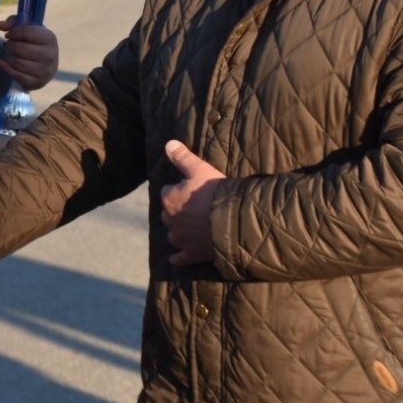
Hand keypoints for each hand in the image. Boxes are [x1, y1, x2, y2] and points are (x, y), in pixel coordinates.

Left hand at [0, 16, 59, 90]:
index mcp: (50, 38)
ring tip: (9, 53)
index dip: (13, 32)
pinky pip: (15, 75)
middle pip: (20, 48)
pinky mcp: (37, 83)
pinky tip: (3, 62)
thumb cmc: (33, 42)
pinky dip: (6, 67)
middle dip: (9, 45)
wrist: (44, 64)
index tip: (9, 34)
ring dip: (8, 56)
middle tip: (8, 45)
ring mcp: (45, 71)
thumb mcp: (27, 28)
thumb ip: (13, 22)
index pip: (26, 32)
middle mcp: (50, 55)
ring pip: (17, 62)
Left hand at [160, 140, 223, 265]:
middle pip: (169, 213)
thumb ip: (182, 157)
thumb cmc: (216, 192)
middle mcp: (170, 220)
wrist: (234, 221)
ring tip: (193, 227)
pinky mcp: (191, 254)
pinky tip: (177, 259)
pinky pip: (179, 258)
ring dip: (179, 231)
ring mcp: (180, 239)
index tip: (194, 189)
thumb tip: (168, 143)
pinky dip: (179, 258)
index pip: (168, 191)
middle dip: (179, 210)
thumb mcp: (199, 169)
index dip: (181, 189)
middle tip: (196, 207)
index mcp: (169, 199)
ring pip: (173, 234)